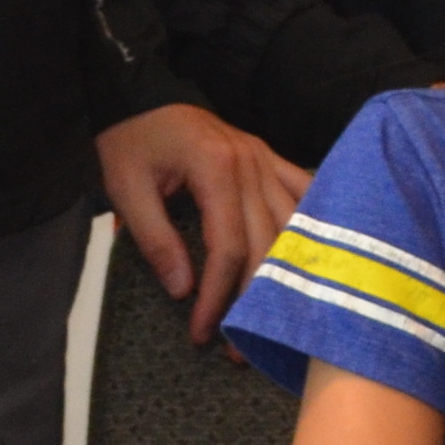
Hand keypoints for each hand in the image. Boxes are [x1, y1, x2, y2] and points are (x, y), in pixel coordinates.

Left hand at [96, 103, 310, 343]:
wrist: (143, 96)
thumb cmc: (131, 142)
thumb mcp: (126, 189)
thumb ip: (155, 239)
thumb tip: (183, 291)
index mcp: (215, 168)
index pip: (228, 246)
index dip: (218, 296)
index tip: (202, 333)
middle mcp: (251, 163)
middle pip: (266, 243)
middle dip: (253, 300)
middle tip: (239, 349)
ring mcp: (267, 158)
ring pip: (294, 224)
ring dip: (287, 274)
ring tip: (275, 318)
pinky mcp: (271, 158)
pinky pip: (305, 192)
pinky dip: (313, 224)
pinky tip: (317, 257)